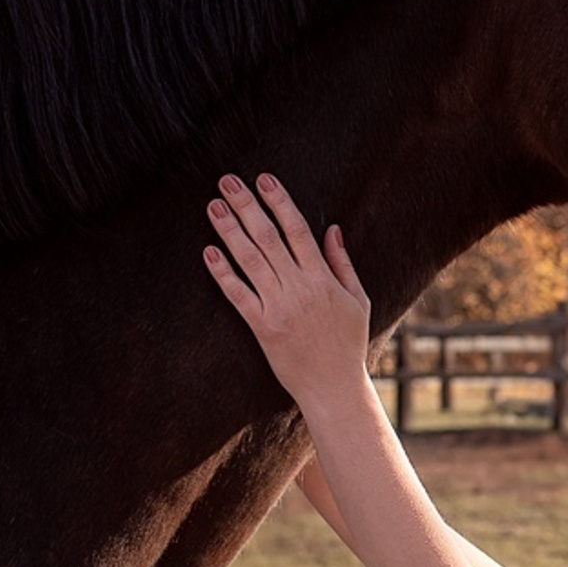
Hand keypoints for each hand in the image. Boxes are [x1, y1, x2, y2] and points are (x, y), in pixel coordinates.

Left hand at [204, 173, 370, 409]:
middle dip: (246, 206)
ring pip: (250, 260)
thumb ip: (342, 263)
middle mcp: (300, 289)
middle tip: (227, 181)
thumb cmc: (348, 344)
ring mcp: (279, 307)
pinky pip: (238, 295)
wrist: (334, 386)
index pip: (297, 230)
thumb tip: (332, 229)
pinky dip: (222, 273)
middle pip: (268, 238)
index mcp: (324, 280)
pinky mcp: (262, 327)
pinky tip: (209, 251)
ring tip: (214, 206)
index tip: (263, 179)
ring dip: (229, 230)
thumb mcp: (358, 301)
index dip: (279, 201)